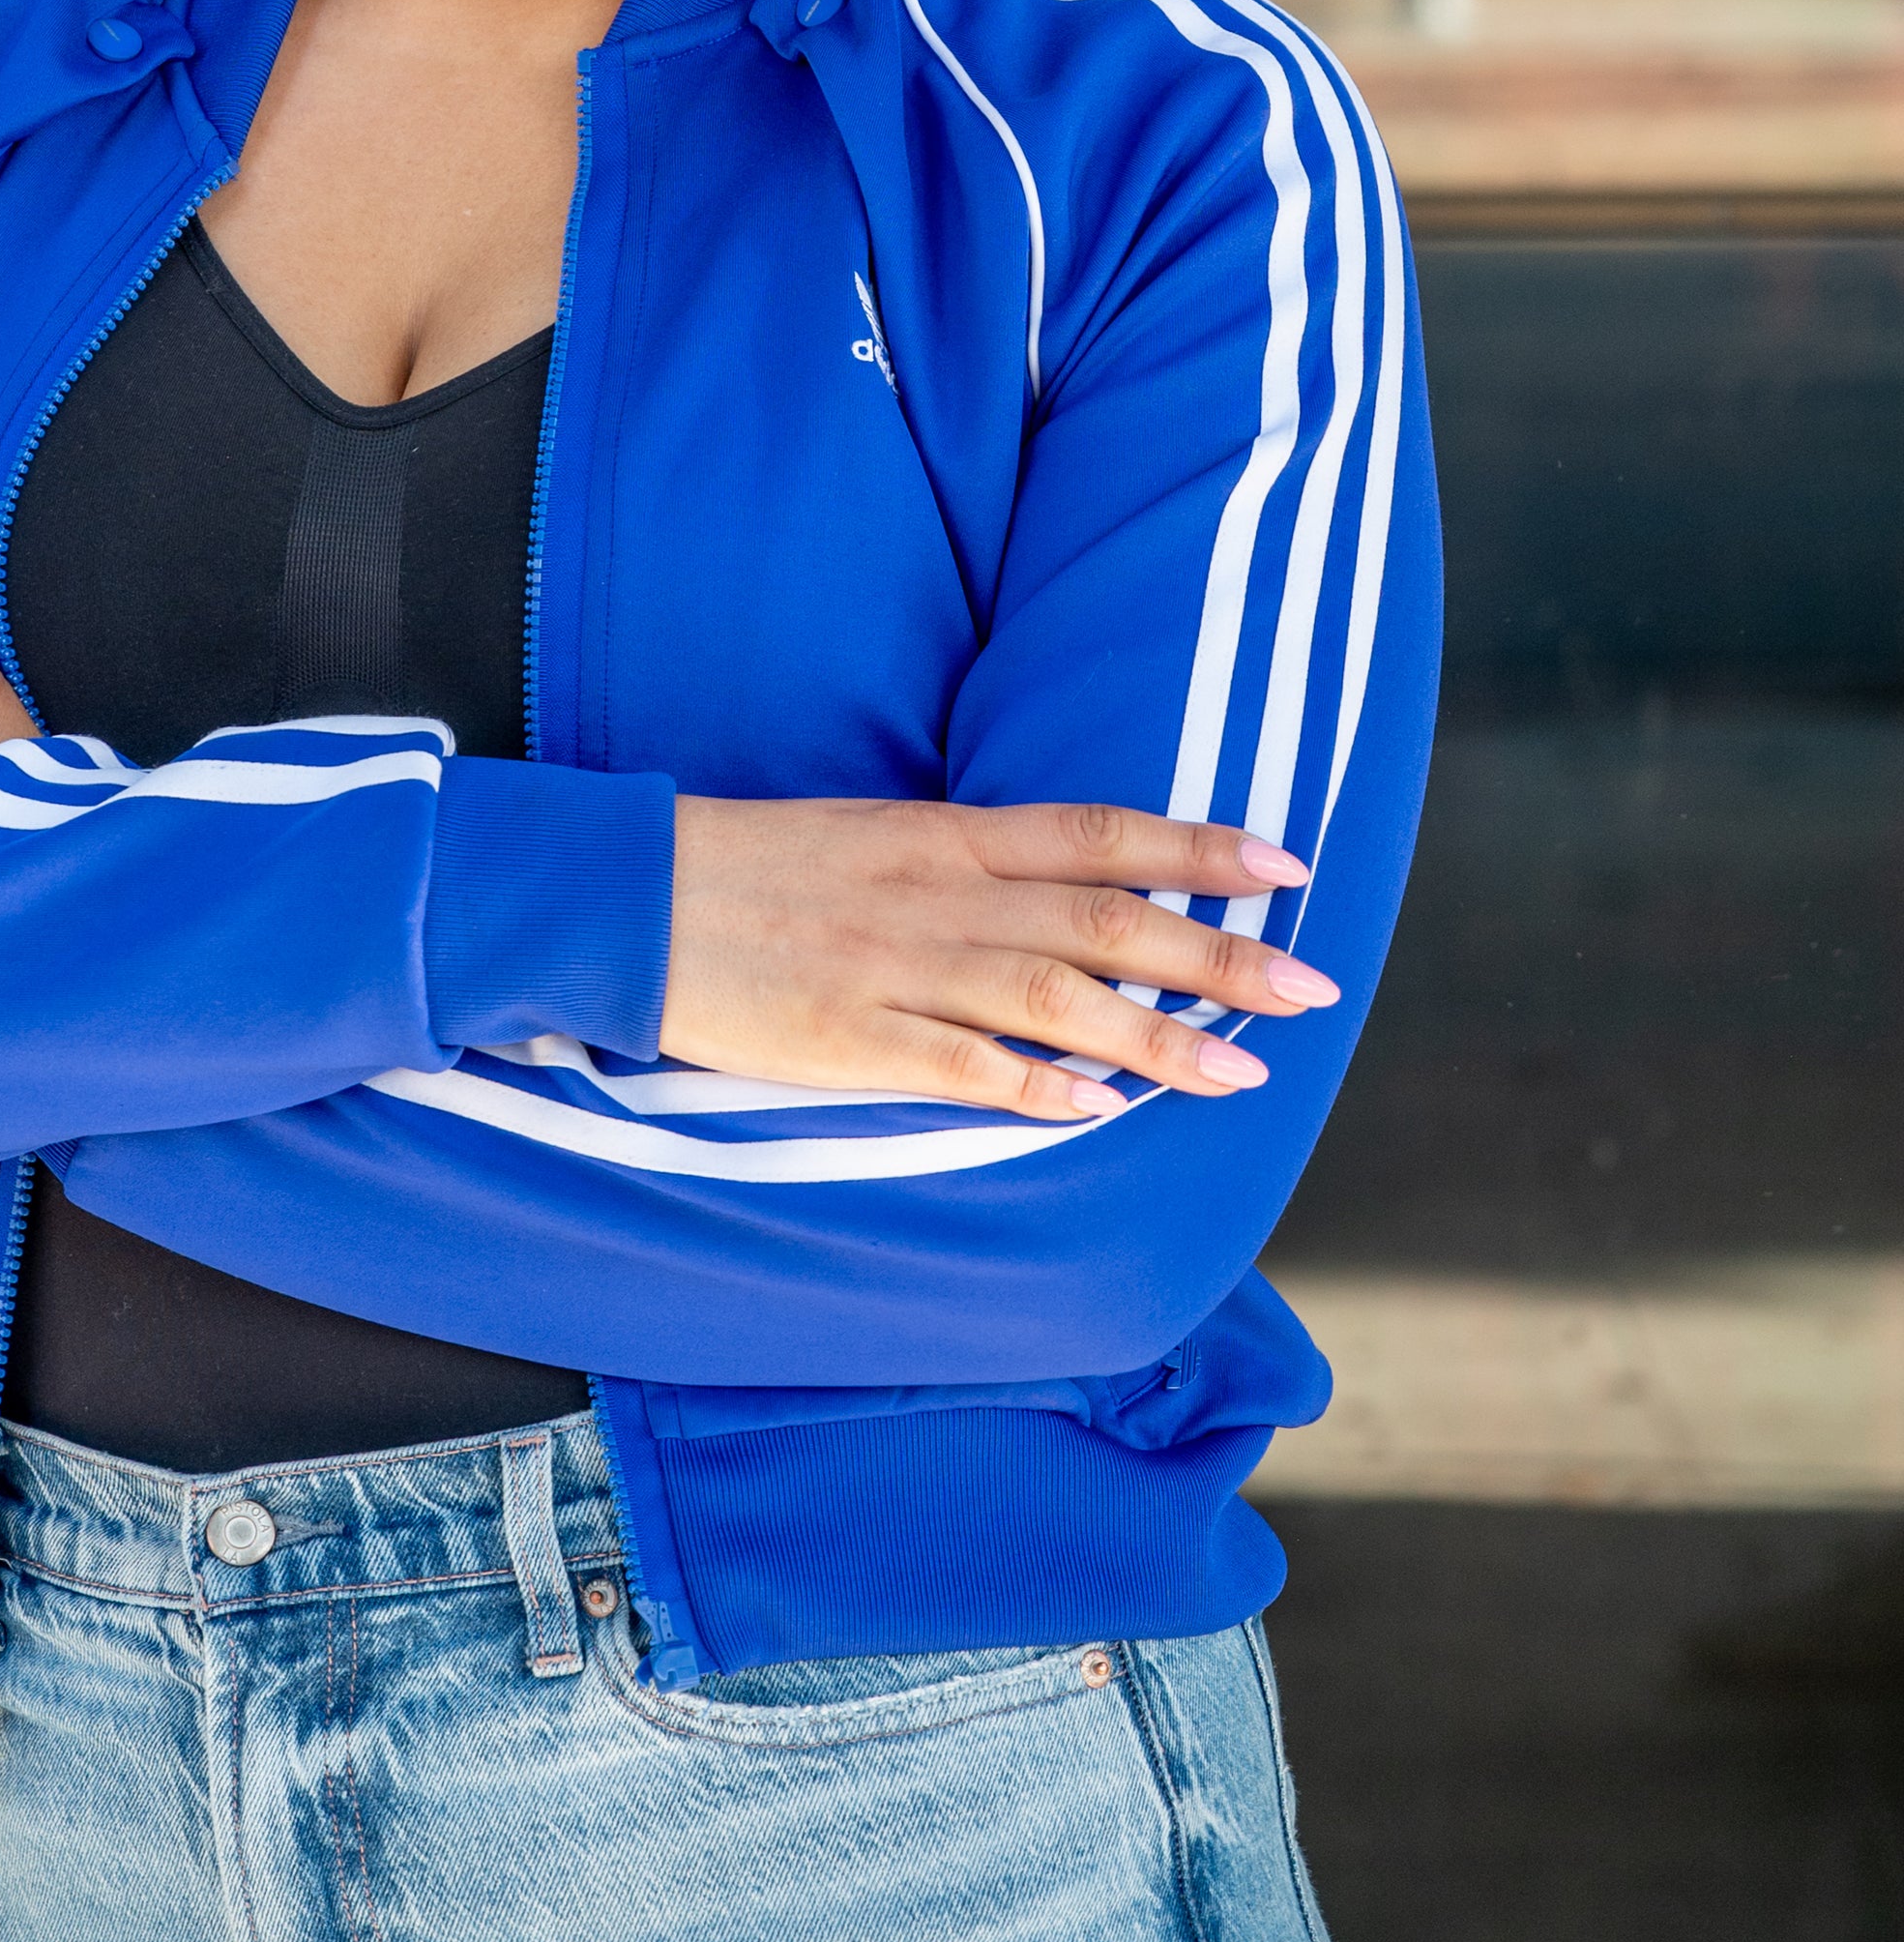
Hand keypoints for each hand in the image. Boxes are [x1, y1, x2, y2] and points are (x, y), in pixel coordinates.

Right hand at [661, 796, 1337, 1119]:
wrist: (631, 896)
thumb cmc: (757, 868)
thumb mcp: (877, 836)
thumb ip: (975, 866)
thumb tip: (1081, 895)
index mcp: (945, 838)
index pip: (1099, 833)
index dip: (1197, 847)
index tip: (1287, 867)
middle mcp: (938, 897)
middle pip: (1102, 922)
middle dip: (1214, 956)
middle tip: (1309, 986)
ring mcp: (894, 970)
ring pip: (1052, 1000)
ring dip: (1155, 1038)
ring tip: (1240, 1073)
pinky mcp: (844, 1040)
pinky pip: (953, 1066)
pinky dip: (1028, 1086)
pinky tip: (1092, 1107)